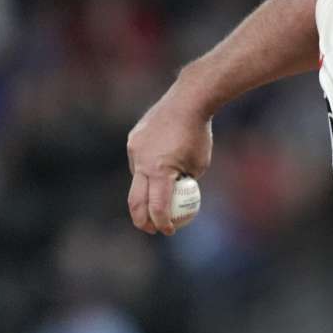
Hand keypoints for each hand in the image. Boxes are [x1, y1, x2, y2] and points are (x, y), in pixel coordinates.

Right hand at [126, 92, 212, 234]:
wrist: (188, 101)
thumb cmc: (199, 135)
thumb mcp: (199, 165)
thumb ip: (184, 181)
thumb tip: (179, 199)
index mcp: (160, 171)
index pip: (157, 207)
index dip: (162, 223)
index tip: (168, 231)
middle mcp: (142, 162)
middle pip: (136, 200)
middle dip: (142, 219)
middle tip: (152, 228)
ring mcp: (134, 150)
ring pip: (136, 179)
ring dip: (146, 191)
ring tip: (161, 190)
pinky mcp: (133, 140)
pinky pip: (138, 161)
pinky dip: (147, 169)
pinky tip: (160, 163)